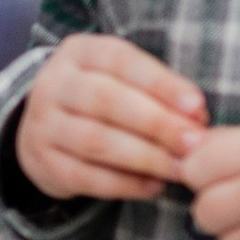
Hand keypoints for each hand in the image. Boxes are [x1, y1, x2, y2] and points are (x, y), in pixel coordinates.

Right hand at [14, 33, 207, 202]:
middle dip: (157, 123)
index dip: (161, 84)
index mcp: (80, 52)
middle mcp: (54, 84)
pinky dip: (124, 184)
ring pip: (96, 141)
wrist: (46, 128)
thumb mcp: (124, 79)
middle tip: (193, 144)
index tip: (197, 107)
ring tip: (180, 169)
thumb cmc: (103, 99)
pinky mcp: (42, 162)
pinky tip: (154, 186)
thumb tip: (197, 118)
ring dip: (145, 158)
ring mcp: (42, 124)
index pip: (122, 61)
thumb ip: (158, 92)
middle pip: (106, 100)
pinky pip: (85, 176)